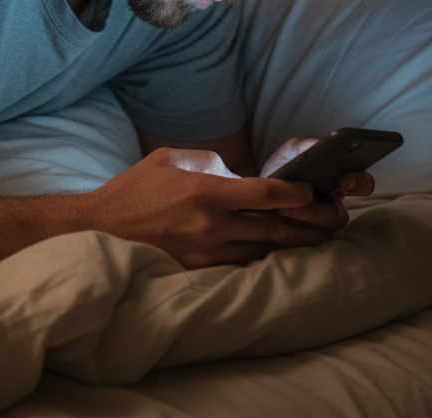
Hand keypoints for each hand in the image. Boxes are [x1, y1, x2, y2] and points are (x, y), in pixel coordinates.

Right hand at [85, 147, 350, 269]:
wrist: (98, 230)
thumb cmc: (133, 190)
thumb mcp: (168, 159)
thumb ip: (209, 162)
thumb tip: (237, 173)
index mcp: (204, 191)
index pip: (266, 193)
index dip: (297, 193)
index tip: (313, 190)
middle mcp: (210, 225)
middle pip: (275, 226)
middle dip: (310, 222)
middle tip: (333, 216)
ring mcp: (206, 253)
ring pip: (264, 250)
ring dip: (291, 242)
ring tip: (315, 233)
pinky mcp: (199, 272)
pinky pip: (242, 265)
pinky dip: (263, 256)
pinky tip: (278, 250)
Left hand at [256, 137, 375, 234]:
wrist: (255, 195)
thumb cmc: (281, 172)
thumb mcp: (289, 154)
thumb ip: (303, 147)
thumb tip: (317, 144)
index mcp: (337, 184)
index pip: (362, 184)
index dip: (359, 183)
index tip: (344, 180)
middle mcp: (333, 209)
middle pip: (338, 217)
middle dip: (318, 210)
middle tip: (303, 199)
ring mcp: (319, 229)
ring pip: (321, 233)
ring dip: (302, 221)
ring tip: (282, 210)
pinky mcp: (303, 243)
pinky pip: (304, 246)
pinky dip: (291, 237)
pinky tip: (277, 229)